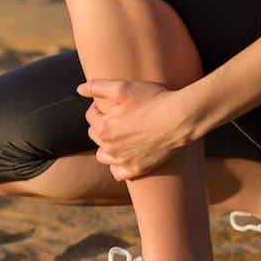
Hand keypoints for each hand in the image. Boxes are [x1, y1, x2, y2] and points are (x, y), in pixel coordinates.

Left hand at [78, 79, 195, 181]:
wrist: (180, 118)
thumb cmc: (152, 100)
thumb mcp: (122, 87)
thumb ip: (97, 86)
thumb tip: (79, 89)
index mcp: (103, 127)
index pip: (91, 115)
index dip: (100, 107)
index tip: (114, 103)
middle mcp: (109, 147)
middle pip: (95, 135)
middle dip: (103, 125)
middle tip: (120, 117)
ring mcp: (123, 161)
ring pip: (103, 156)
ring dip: (107, 147)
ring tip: (120, 137)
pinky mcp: (137, 169)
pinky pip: (118, 173)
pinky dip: (118, 166)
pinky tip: (125, 156)